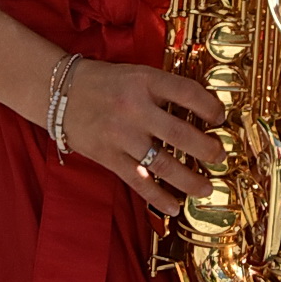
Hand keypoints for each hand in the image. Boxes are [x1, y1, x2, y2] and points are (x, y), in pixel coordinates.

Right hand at [61, 59, 223, 214]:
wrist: (59, 92)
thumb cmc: (105, 82)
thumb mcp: (137, 74)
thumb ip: (164, 89)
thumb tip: (201, 109)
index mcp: (146, 81)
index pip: (188, 94)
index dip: (211, 107)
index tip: (220, 118)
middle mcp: (135, 109)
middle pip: (181, 135)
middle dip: (207, 149)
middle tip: (220, 157)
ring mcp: (121, 136)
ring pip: (163, 164)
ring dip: (189, 180)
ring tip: (206, 188)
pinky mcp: (109, 157)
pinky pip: (138, 182)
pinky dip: (158, 197)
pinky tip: (173, 207)